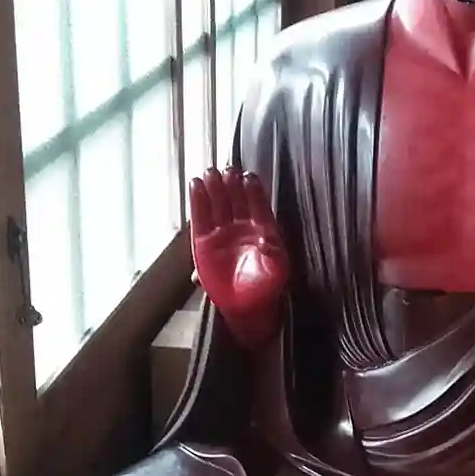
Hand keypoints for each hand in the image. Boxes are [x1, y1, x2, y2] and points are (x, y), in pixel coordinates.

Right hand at [189, 167, 289, 349]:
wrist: (247, 306)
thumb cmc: (266, 286)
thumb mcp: (278, 271)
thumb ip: (275, 255)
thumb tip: (267, 240)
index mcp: (263, 229)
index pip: (258, 204)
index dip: (253, 190)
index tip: (248, 176)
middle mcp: (242, 226)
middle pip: (236, 199)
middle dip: (232, 183)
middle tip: (228, 169)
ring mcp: (222, 232)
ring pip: (218, 204)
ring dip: (214, 188)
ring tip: (210, 172)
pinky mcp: (204, 242)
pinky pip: (201, 218)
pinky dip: (198, 202)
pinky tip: (196, 185)